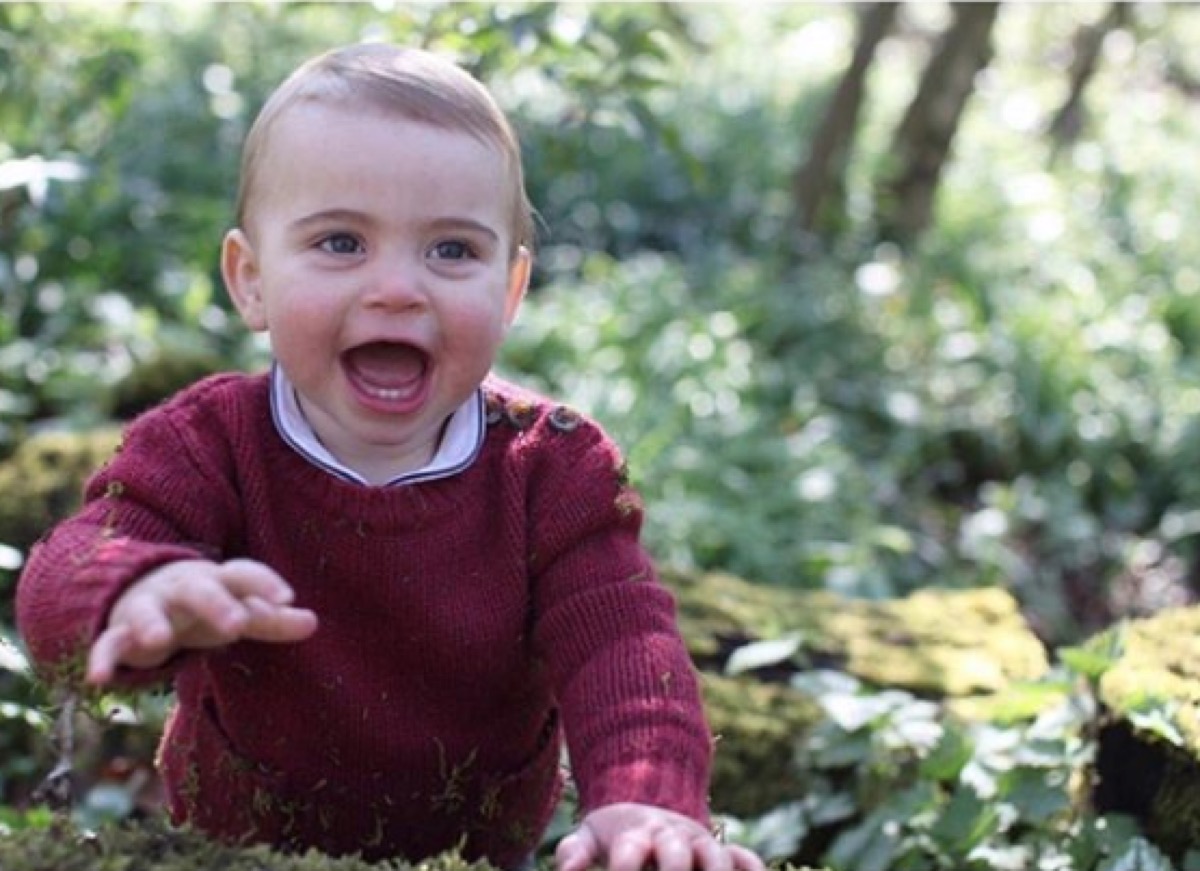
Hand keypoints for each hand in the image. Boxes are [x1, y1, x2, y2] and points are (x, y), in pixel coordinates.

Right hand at [87, 558, 317, 683]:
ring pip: (148, 612)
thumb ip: (272, 619)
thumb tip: (315, 623)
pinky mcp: (119, 632)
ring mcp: (149, 607)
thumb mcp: (236, 609)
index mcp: (217, 580)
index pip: (243, 574)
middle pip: (201, 590)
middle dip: (217, 604)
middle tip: (238, 624)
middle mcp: (183, 589)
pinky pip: (108, 643)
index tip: (288, 598)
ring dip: (152, 624)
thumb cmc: (201, 606)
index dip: (265, 583)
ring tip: (160, 641)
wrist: (138, 590)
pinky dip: (102, 659)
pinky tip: (99, 680)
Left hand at [556, 803, 764, 870]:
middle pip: (676, 853)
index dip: (622, 869)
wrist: (650, 807)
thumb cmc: (614, 835)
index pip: (629, 850)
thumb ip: (573, 854)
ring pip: (717, 858)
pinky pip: (747, 859)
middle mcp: (671, 836)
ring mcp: (701, 844)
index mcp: (636, 833)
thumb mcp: (588, 837)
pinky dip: (754, 869)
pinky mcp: (725, 852)